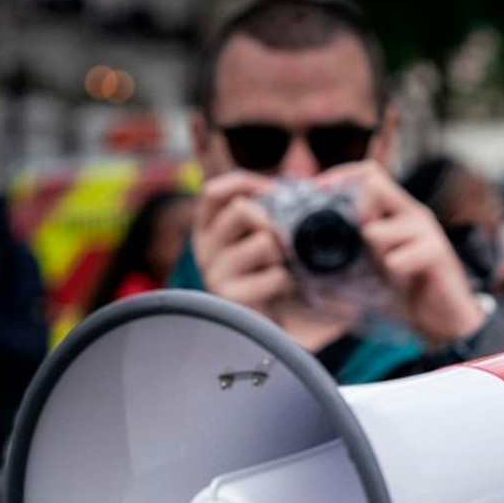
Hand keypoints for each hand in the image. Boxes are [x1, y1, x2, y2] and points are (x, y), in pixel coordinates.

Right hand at [193, 171, 289, 319]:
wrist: (278, 325)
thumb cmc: (274, 273)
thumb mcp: (267, 233)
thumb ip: (269, 207)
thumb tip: (298, 177)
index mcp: (209, 227)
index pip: (214, 191)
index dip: (246, 184)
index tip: (272, 192)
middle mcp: (205, 248)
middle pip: (240, 209)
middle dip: (273, 221)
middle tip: (285, 240)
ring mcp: (215, 273)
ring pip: (262, 241)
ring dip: (284, 253)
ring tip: (284, 269)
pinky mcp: (230, 297)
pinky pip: (274, 275)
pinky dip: (289, 280)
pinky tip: (285, 290)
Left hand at [318, 162, 485, 346]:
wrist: (446, 319)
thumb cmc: (409, 291)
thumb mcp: (372, 268)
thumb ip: (347, 257)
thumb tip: (300, 264)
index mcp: (398, 212)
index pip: (369, 173)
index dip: (339, 176)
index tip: (316, 192)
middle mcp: (413, 214)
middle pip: (374, 185)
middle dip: (355, 216)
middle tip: (362, 246)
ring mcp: (426, 231)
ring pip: (375, 231)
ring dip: (373, 258)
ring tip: (390, 272)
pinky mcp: (436, 252)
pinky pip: (395, 260)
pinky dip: (393, 276)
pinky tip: (406, 282)